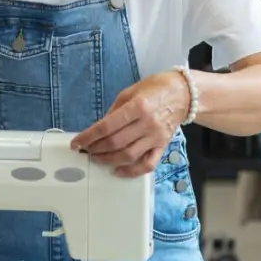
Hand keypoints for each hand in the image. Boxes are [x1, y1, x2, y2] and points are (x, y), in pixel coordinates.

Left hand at [71, 71, 188, 176]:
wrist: (184, 94)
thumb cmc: (156, 88)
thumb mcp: (130, 92)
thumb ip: (114, 111)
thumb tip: (99, 128)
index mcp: (138, 106)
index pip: (107, 126)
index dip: (89, 136)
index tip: (77, 142)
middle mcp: (147, 123)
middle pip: (115, 143)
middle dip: (95, 149)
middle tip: (85, 150)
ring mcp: (156, 137)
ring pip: (128, 156)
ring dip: (108, 160)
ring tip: (97, 158)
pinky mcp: (162, 146)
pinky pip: (147, 164)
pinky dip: (131, 171)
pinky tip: (118, 171)